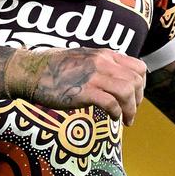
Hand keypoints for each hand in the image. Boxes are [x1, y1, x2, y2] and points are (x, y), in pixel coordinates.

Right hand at [7, 47, 146, 124]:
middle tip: (132, 112)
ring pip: (127, 92)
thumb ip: (101, 66)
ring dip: (131, 109)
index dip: (142, 86)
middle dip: (138, 100)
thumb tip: (116, 79)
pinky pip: (111, 103)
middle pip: (136, 81)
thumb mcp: (83, 58)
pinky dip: (116, 113)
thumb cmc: (54, 68)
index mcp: (104, 55)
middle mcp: (103, 62)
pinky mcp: (84, 92)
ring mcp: (94, 76)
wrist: (32, 71)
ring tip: (126, 120)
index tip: (136, 97)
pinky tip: (113, 117)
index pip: (139, 67)